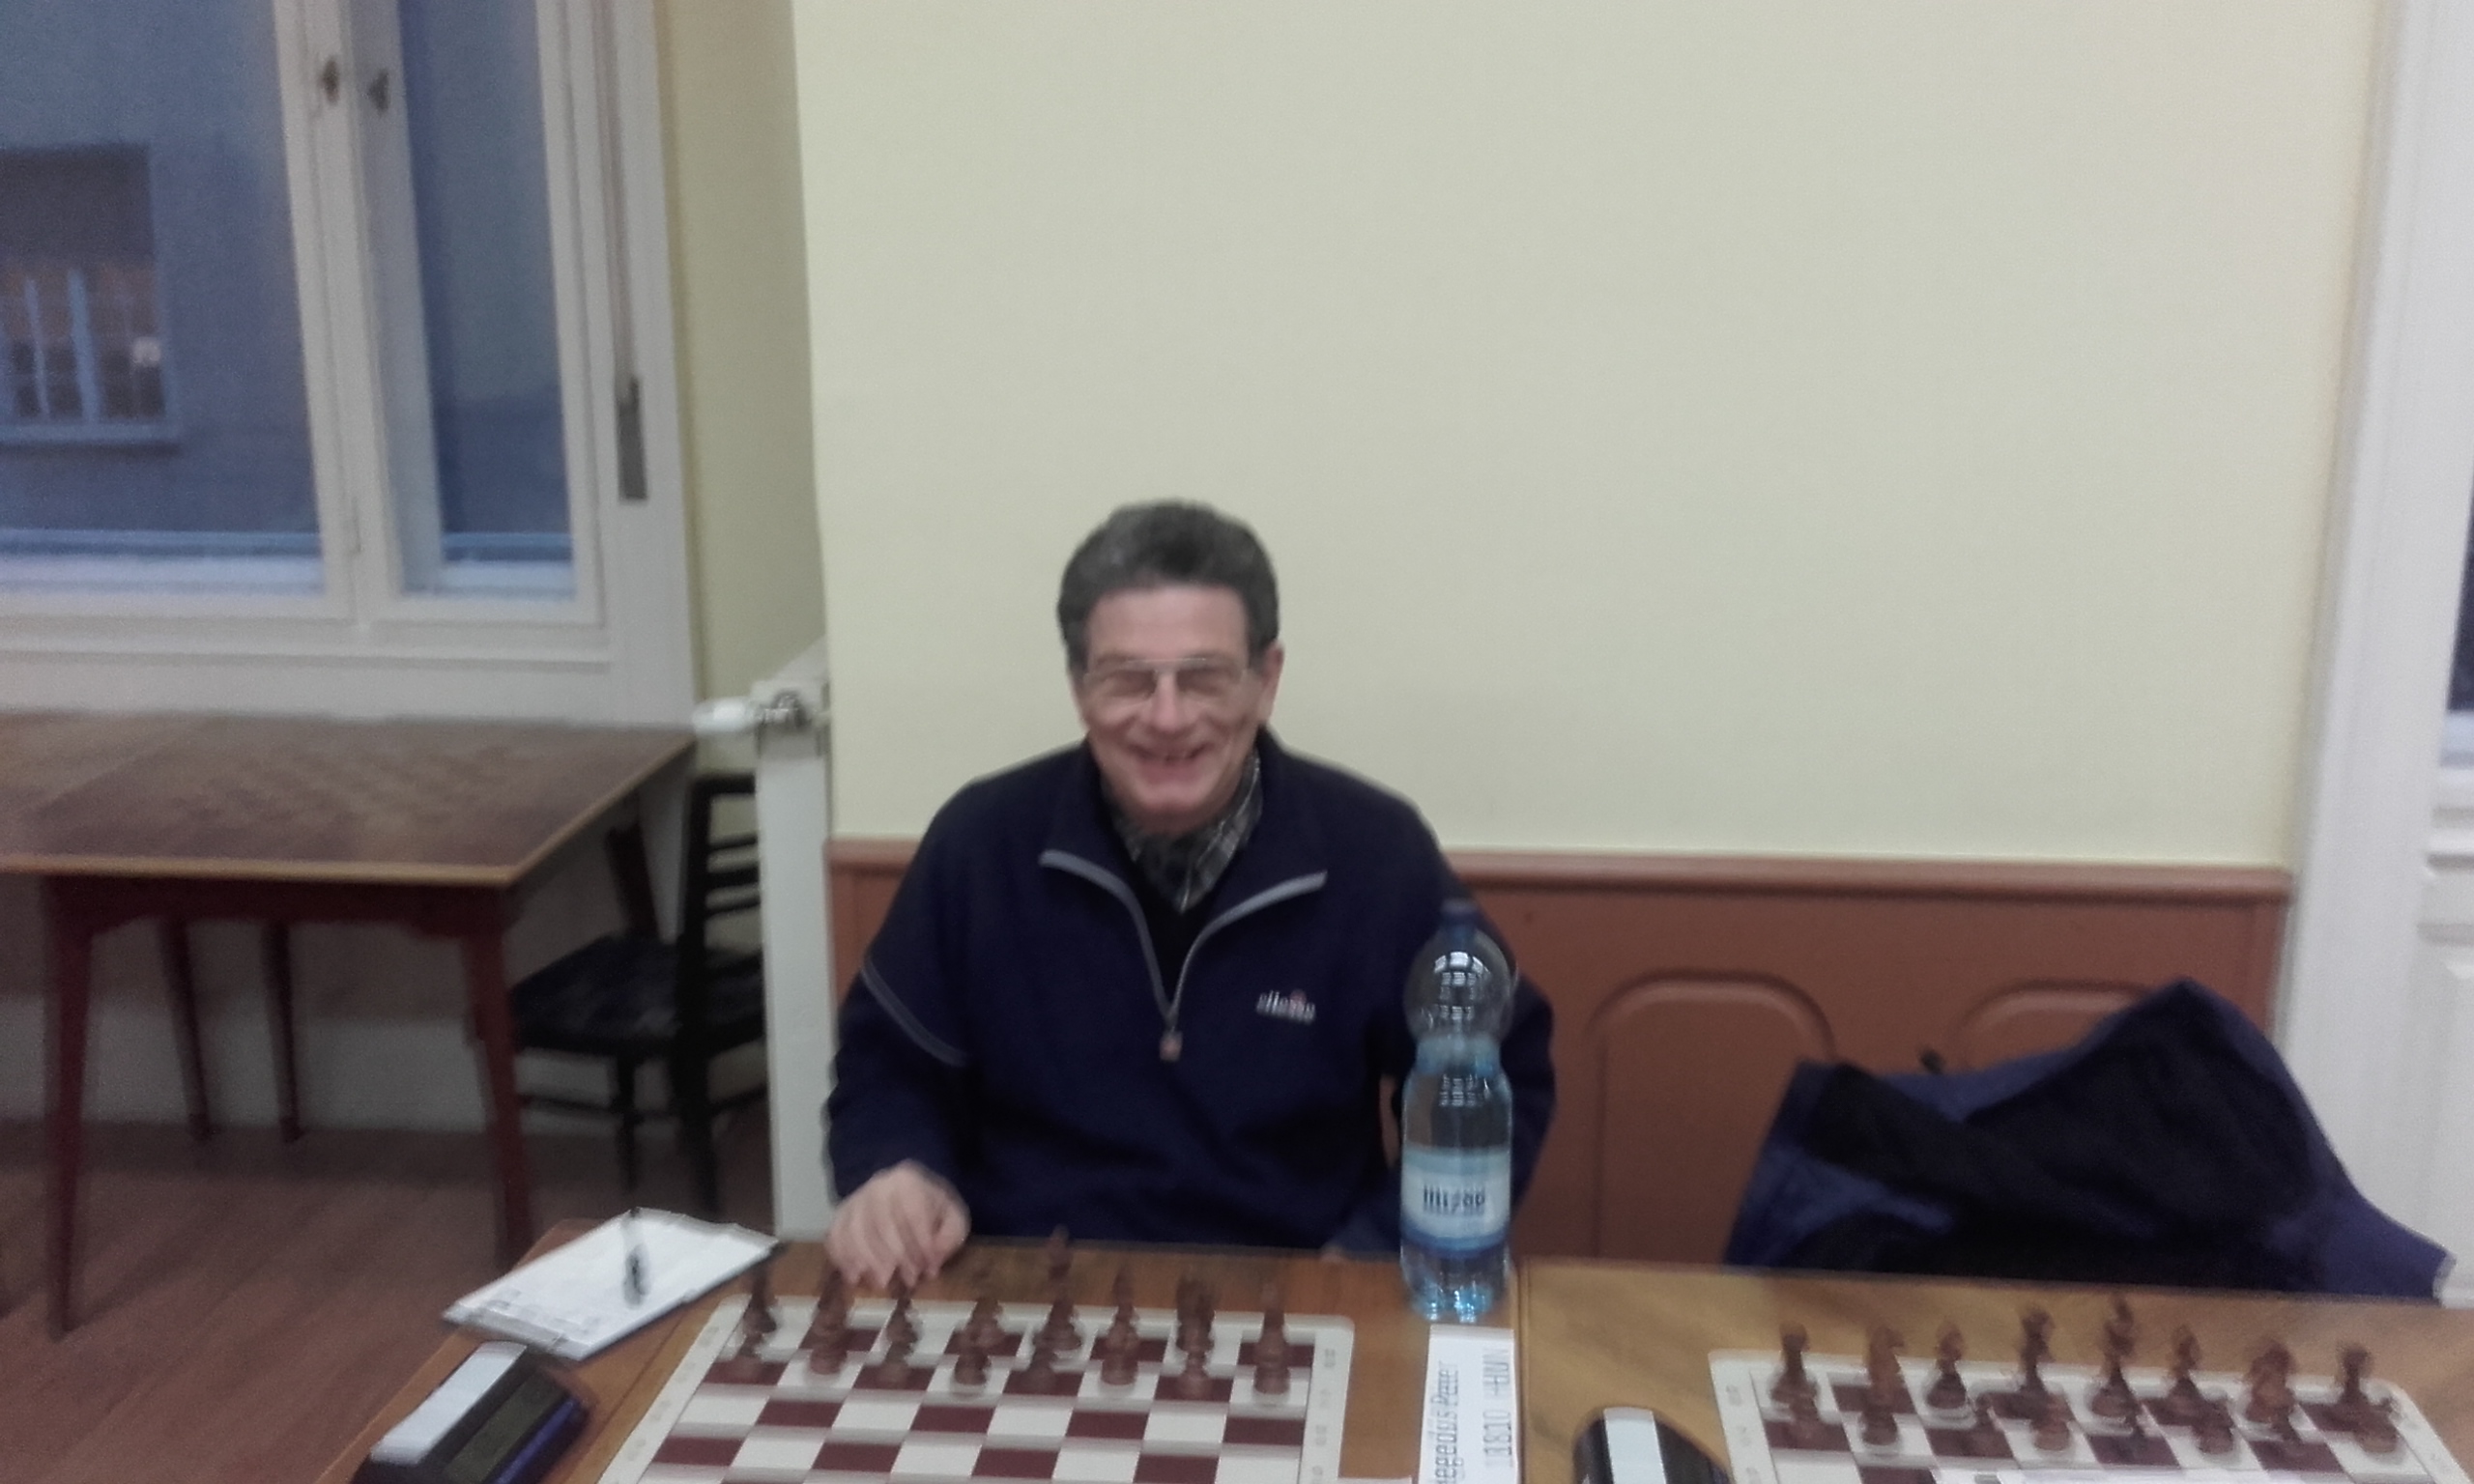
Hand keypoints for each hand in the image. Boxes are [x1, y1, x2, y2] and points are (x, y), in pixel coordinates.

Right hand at [826, 1162, 968, 1287]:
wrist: (901, 1190)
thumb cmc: (930, 1209)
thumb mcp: (952, 1217)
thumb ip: (949, 1236)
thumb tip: (934, 1257)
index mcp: (908, 1181)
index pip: (912, 1213)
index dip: (921, 1243)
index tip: (930, 1268)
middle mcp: (877, 1185)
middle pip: (882, 1224)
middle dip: (897, 1256)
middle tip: (909, 1280)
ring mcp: (855, 1199)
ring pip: (856, 1231)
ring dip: (869, 1261)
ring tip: (883, 1283)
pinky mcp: (841, 1214)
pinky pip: (835, 1235)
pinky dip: (842, 1258)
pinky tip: (854, 1277)